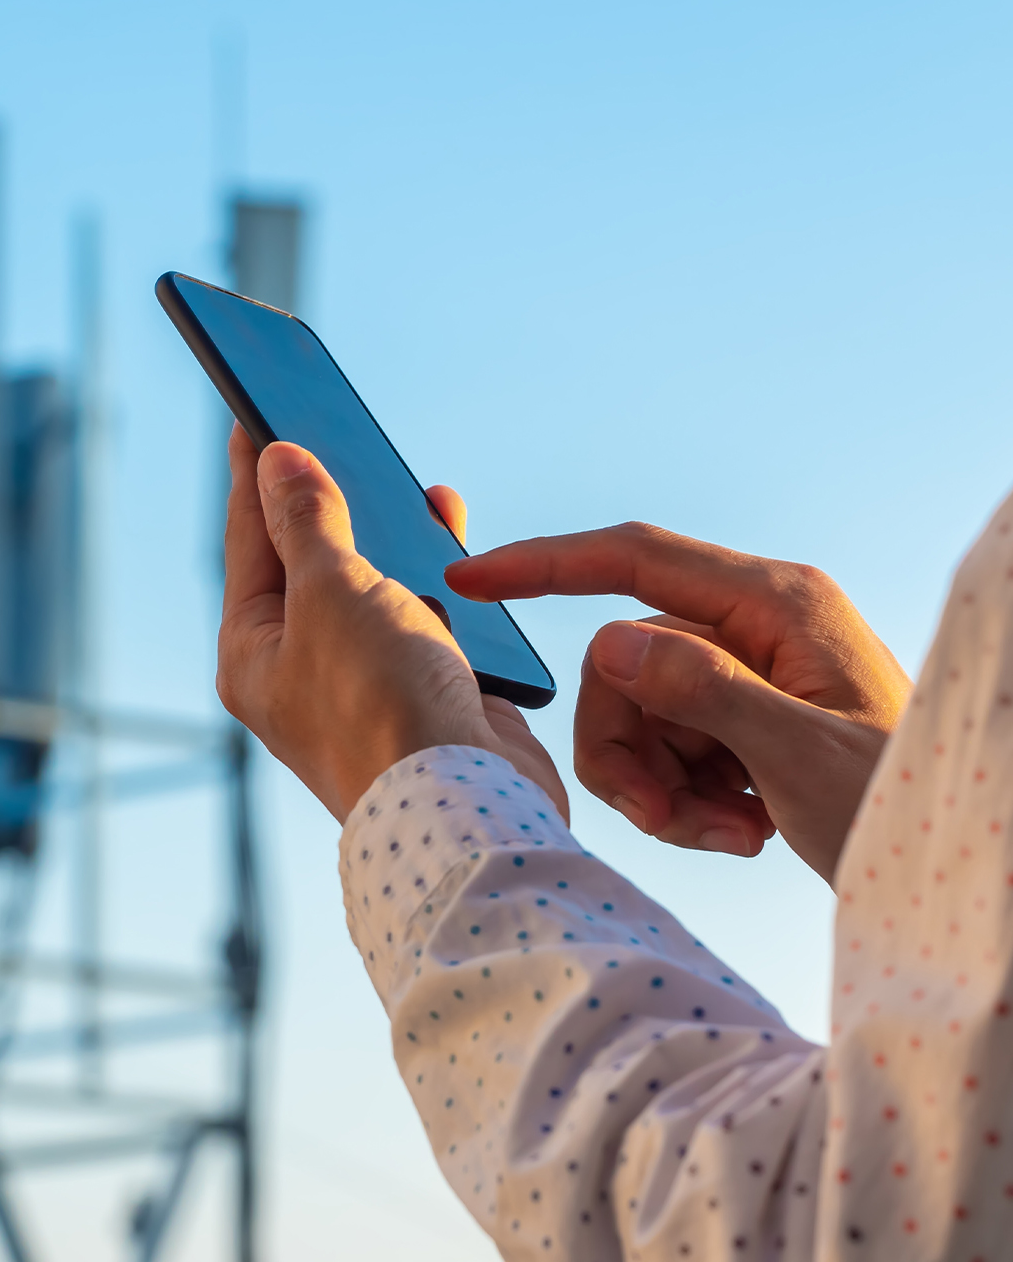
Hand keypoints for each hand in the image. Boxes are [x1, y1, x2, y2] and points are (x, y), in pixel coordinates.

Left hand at [217, 424, 567, 823]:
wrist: (468, 805)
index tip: (252, 410)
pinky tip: (450, 538)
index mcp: (253, 649)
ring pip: (373, 584)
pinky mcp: (424, 690)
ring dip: (391, 532)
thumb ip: (306, 522)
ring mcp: (364, 680)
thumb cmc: (380, 703)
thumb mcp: (330, 592)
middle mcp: (301, 666)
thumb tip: (275, 460)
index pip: (247, 539)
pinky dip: (437, 572)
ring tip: (403, 482)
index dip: (253, 471)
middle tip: (328, 428)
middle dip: (327, 495)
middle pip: (308, 559)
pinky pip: (424, 612)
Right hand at [446, 522, 910, 884]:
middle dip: (626, 745)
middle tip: (664, 816)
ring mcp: (748, 670)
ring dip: (658, 783)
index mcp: (776, 604)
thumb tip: (608, 644)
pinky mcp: (743, 715)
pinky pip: (666, 742)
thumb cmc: (903, 807)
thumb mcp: (803, 758)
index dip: (544, 564)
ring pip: (637, 709)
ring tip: (721, 832)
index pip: (634, 558)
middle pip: (624, 660)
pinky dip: (683, 796)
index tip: (470, 579)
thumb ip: (704, 692)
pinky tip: (742, 830)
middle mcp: (756, 623)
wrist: (955, 868)